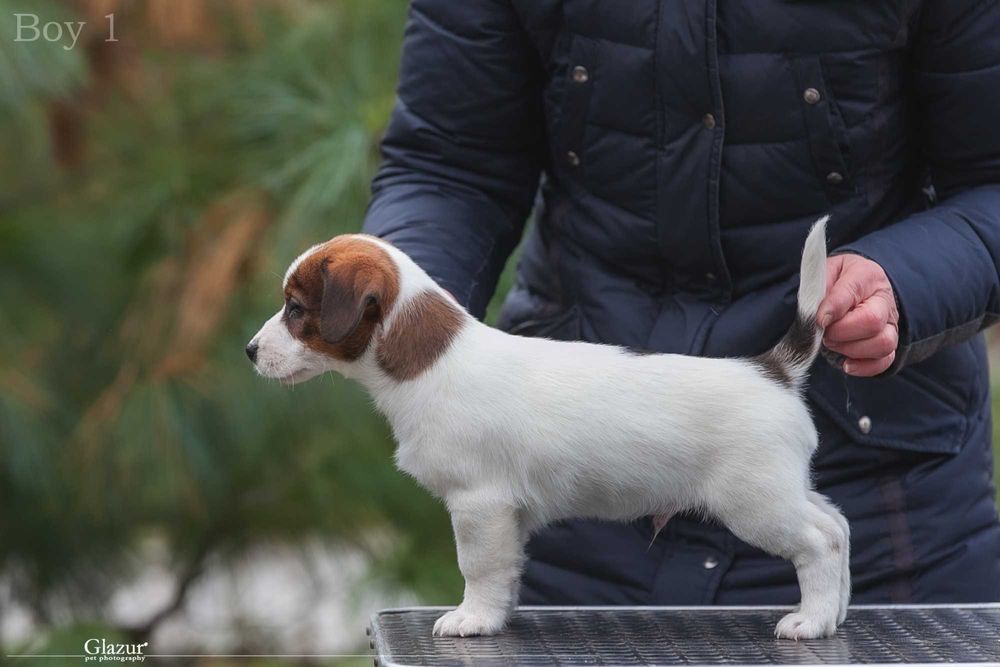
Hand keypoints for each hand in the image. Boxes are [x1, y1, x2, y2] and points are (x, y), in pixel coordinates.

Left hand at [817, 254, 898, 376]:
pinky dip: (864, 367)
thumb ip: (820, 290)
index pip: (851, 293)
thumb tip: (820, 318)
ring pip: (883, 344)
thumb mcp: (825, 273)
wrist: (853, 286)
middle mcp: (884, 301)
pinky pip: (885, 362)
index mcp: (866, 276)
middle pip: (872, 323)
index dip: (831, 310)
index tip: (818, 320)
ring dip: (851, 350)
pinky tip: (846, 363)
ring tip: (834, 343)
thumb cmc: (836, 280)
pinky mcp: (888, 345)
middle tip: (825, 332)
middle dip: (841, 333)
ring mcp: (890, 325)